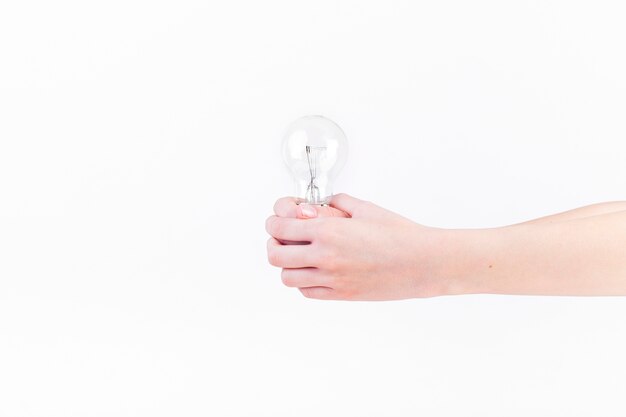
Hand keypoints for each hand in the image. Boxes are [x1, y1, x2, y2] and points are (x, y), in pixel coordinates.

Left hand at [265, 194, 447, 300]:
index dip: (273, 223)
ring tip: (298, 257)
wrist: (423, 262)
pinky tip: (314, 272)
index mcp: (329, 231)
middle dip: (274, 244)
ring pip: (287, 278)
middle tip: (280, 239)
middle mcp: (325, 256)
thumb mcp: (366, 208)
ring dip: (287, 266)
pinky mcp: (341, 294)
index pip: (281, 228)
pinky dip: (304, 282)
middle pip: (276, 255)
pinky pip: (307, 292)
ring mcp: (332, 279)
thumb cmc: (399, 235)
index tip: (276, 222)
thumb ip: (338, 203)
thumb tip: (321, 203)